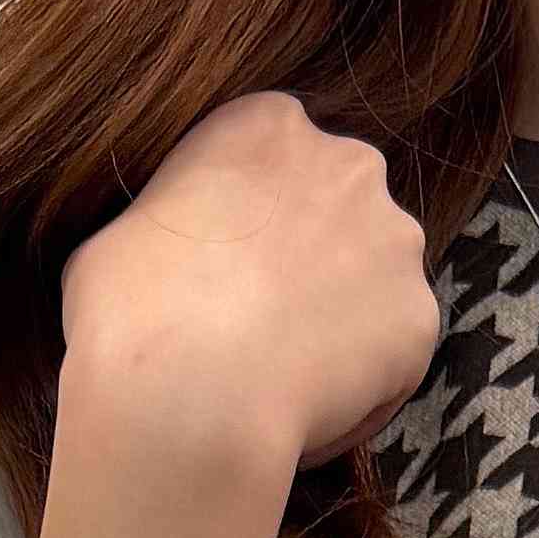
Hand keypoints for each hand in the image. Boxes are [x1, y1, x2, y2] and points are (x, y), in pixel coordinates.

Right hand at [4, 94, 440, 537]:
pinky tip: (307, 413)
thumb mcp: (118, 235)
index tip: (230, 274)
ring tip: (283, 379)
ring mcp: (394, 240)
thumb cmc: (128, 314)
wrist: (185, 397)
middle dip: (313, 263)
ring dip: (343, 323)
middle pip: (341, 215)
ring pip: (374, 285)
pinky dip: (362, 388)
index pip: (281, 164)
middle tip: (262, 327)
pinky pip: (393, 358)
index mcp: (268, 123)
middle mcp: (347, 164)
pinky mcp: (419, 318)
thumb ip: (171, 226)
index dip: (257, 226)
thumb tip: (168, 258)